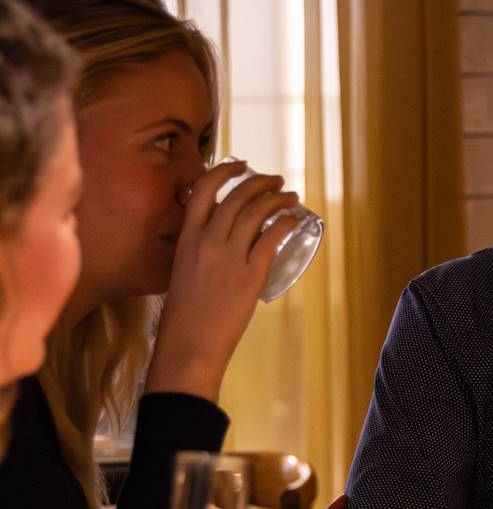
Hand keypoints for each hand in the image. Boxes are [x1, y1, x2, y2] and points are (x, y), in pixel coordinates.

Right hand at [147, 161, 301, 401]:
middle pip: (237, 197)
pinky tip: (293, 221)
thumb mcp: (182, 270)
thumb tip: (221, 240)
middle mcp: (206, 241)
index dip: (224, 171)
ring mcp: (228, 257)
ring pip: (256, 213)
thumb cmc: (185, 315)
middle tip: (276, 181)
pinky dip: (284, 225)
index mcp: (186, 238)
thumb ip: (198, 250)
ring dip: (277, 200)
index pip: (203, 190)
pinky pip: (271, 240)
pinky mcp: (249, 276)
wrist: (190, 344)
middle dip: (260, 183)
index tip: (241, 165)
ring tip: (290, 197)